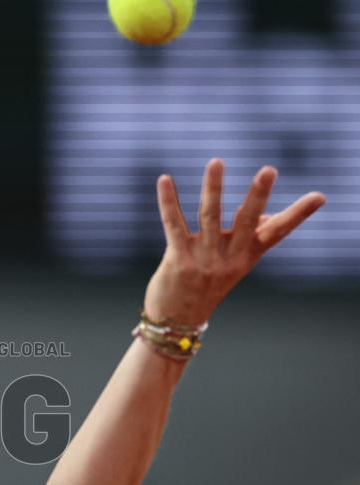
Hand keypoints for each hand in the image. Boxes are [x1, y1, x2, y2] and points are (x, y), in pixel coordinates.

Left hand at [143, 159, 326, 324]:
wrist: (177, 322)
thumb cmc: (206, 287)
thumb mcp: (233, 266)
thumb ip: (249, 239)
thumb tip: (266, 214)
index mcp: (246, 257)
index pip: (277, 233)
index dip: (297, 215)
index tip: (319, 197)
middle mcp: (228, 257)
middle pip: (247, 222)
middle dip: (258, 196)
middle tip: (269, 170)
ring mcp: (203, 259)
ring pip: (210, 217)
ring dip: (213, 188)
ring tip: (217, 162)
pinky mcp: (178, 260)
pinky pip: (174, 224)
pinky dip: (168, 201)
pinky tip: (165, 180)